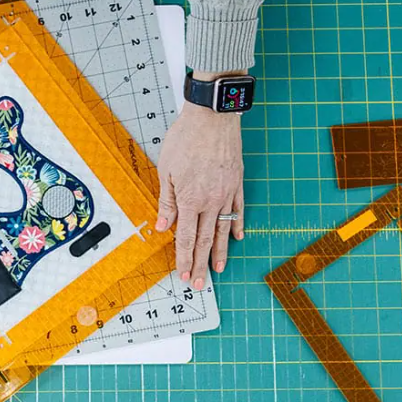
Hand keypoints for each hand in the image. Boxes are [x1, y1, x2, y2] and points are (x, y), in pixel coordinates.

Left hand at [155, 94, 244, 288]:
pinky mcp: (237, 182)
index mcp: (190, 200)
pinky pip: (238, 209)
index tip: (185, 275)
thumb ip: (166, 202)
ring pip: (223, 229)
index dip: (185, 258)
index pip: (187, 237)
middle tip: (201, 284)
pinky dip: (237, 225)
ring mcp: (227, 193)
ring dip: (221, 252)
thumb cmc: (185, 140)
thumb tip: (164, 228)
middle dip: (202, 264)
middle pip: (206, 240)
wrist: (212, 117)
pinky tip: (237, 238)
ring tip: (219, 269)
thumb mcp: (166, 171)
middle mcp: (211, 201)